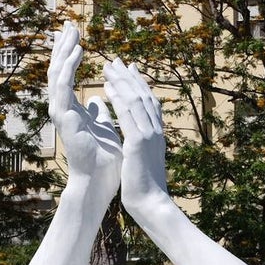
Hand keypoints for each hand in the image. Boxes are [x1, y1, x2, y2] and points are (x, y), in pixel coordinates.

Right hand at [48, 22, 121, 208]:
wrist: (99, 180)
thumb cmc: (102, 158)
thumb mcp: (102, 126)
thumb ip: (97, 112)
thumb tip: (97, 99)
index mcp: (71, 110)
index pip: (66, 75)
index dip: (68, 53)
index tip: (72, 33)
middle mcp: (62, 109)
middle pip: (58, 70)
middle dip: (63, 45)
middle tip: (68, 23)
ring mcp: (61, 113)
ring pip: (58, 74)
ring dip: (65, 50)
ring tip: (72, 30)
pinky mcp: (64, 117)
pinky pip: (64, 86)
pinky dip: (70, 66)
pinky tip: (78, 50)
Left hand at [102, 57, 167, 205]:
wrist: (151, 203)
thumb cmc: (144, 187)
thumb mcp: (141, 161)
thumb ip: (138, 147)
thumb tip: (133, 142)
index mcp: (156, 135)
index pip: (149, 104)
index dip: (139, 85)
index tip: (130, 71)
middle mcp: (156, 131)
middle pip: (144, 96)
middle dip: (129, 77)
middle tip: (117, 60)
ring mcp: (149, 135)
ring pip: (136, 100)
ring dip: (121, 81)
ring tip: (108, 67)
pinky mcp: (138, 143)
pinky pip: (127, 114)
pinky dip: (118, 98)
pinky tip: (107, 87)